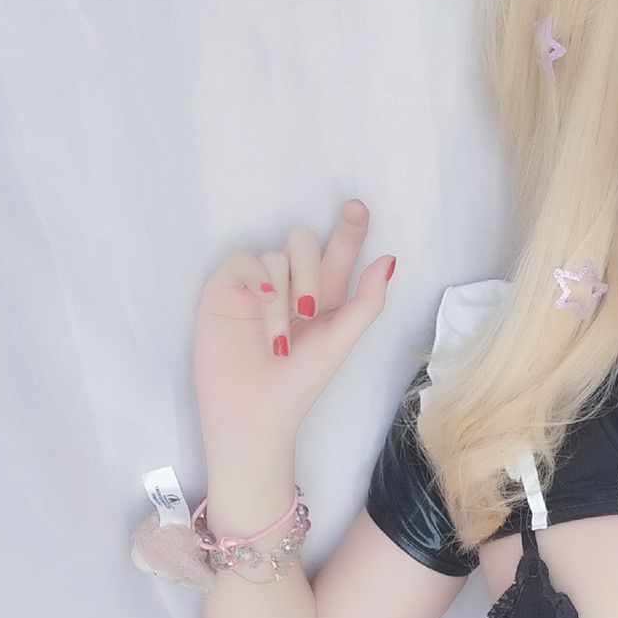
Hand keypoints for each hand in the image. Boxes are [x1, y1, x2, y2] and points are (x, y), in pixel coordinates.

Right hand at [192, 197, 395, 447]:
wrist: (254, 410)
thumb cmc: (299, 382)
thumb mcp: (340, 341)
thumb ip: (366, 302)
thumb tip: (390, 259)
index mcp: (324, 295)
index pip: (337, 251)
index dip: (349, 228)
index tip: (358, 207)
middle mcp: (291, 283)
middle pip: (304, 240)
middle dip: (312, 269)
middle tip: (309, 310)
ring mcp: (258, 283)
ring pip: (277, 254)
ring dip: (284, 298)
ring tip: (279, 340)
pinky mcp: (228, 286)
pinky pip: (246, 260)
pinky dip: (258, 282)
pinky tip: (260, 307)